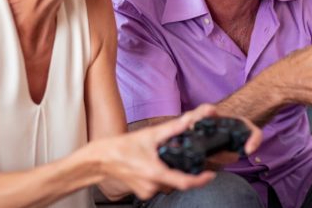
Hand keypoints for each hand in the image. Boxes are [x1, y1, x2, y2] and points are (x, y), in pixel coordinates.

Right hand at [92, 104, 255, 199]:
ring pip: (168, 183)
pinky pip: (158, 185)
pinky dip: (160, 175)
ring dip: (170, 172)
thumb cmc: (122, 147)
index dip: (201, 180)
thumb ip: (174, 128)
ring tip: (161, 158)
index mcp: (156, 173)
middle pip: (178, 181)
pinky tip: (152, 165)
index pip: (186, 182)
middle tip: (183, 158)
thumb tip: (191, 119)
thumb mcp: (150, 134)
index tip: (210, 175)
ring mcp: (147, 191)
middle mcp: (153, 185)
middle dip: (183, 170)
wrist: (101, 159)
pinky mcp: (142, 192)